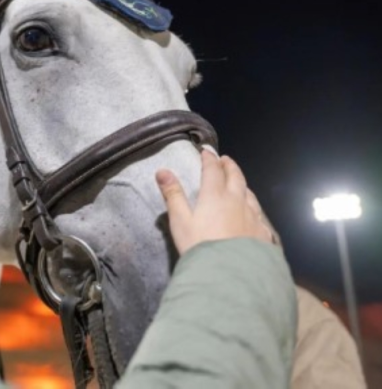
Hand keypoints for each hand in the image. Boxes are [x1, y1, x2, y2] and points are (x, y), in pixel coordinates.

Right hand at [156, 150, 274, 254]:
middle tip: (225, 160)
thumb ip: (173, 195)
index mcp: (215, 195)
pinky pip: (259, 215)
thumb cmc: (200, 246)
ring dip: (242, 184)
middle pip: (235, 177)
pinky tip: (253, 214)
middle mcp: (237, 201)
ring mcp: (252, 216)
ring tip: (238, 183)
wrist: (230, 273)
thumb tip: (162, 171)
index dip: (209, 159)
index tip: (206, 151)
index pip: (213, 170)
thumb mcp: (180, 221)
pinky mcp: (262, 233)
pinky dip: (253, 208)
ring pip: (249, 194)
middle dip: (229, 166)